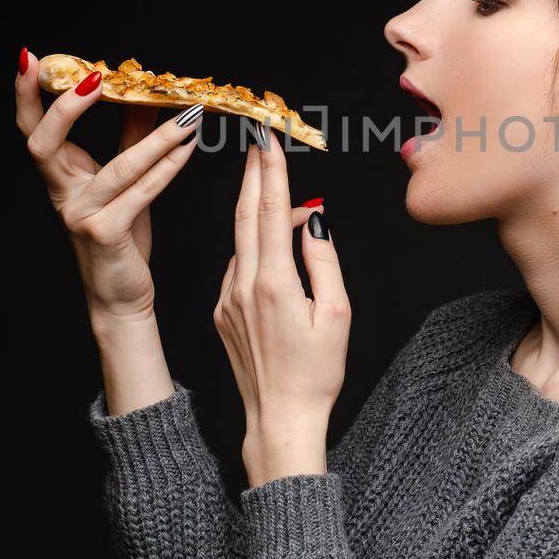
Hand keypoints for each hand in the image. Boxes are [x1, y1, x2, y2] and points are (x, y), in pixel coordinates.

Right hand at [14, 48, 202, 321]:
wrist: (120, 294)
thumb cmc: (119, 236)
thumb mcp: (121, 182)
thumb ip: (130, 139)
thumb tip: (144, 96)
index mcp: (59, 176)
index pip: (33, 129)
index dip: (26, 94)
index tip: (30, 57)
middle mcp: (62, 194)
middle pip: (43, 143)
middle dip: (64, 107)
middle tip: (94, 78)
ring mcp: (81, 215)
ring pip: (116, 168)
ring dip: (156, 138)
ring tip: (187, 115)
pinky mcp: (106, 233)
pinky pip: (141, 192)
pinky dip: (167, 166)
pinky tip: (188, 146)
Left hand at [213, 122, 348, 486]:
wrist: (279, 419)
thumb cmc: (317, 373)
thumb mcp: (337, 314)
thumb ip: (324, 261)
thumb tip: (313, 220)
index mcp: (275, 283)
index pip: (270, 213)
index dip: (271, 172)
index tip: (269, 139)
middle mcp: (243, 286)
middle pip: (245, 216)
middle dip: (253, 175)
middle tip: (258, 140)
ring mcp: (227, 300)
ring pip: (243, 243)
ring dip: (259, 215)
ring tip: (279, 196)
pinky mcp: (222, 313)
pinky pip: (238, 268)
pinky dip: (255, 250)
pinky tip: (273, 253)